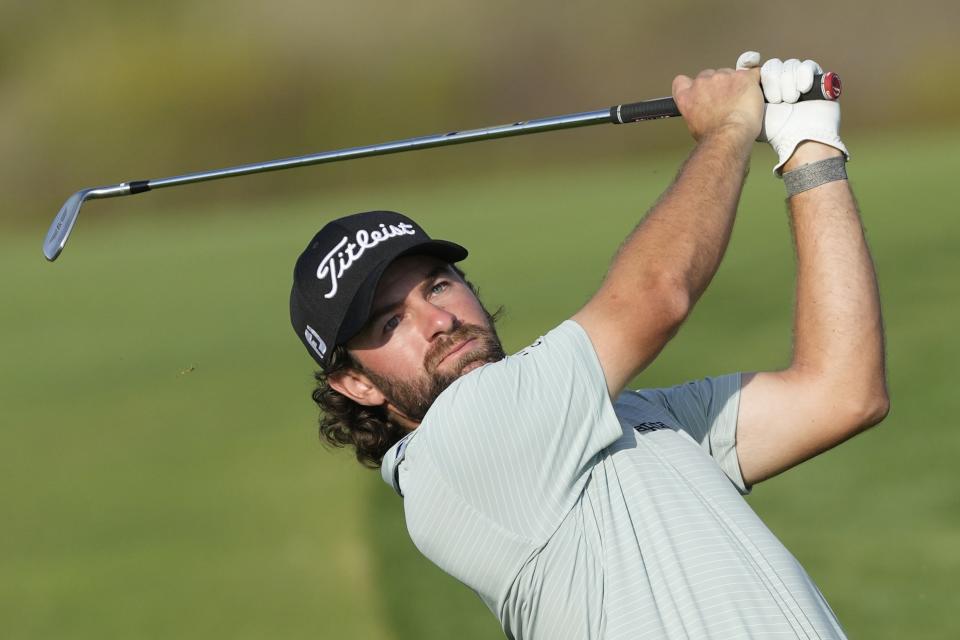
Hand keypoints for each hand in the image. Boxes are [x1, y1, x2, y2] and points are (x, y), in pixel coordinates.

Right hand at [672, 66, 762, 145]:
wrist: (728, 136)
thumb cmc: (712, 137)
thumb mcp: (693, 124)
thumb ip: (695, 109)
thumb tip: (704, 110)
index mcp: (687, 95)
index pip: (682, 81)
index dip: (692, 85)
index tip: (700, 92)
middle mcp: (702, 82)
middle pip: (709, 75)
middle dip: (717, 85)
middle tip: (726, 100)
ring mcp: (723, 77)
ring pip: (730, 73)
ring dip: (735, 83)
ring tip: (741, 102)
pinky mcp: (743, 77)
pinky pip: (752, 73)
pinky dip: (754, 81)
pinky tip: (754, 92)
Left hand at [736, 51, 849, 174]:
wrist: (800, 139)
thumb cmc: (773, 131)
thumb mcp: (748, 113)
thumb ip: (735, 98)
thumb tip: (715, 82)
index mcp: (762, 88)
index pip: (754, 66)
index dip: (750, 60)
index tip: (750, 60)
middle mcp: (780, 81)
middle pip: (772, 65)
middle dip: (773, 81)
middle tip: (775, 99)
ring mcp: (798, 79)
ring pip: (789, 65)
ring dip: (788, 83)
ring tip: (789, 101)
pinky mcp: (817, 79)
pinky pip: (807, 66)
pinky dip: (803, 76)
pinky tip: (802, 90)